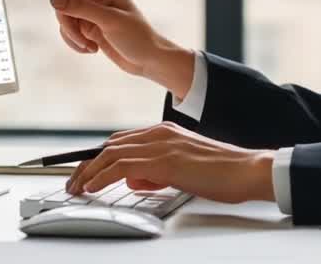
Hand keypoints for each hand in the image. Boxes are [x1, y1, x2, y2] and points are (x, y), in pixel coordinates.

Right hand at [17, 0, 195, 98]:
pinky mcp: (86, 26)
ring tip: (91, 46)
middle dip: (66, 21)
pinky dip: (73, 42)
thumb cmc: (138, 37)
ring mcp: (88, 10)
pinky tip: (92, 50)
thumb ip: (81, 8)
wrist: (148, 60)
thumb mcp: (110, 21)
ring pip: (61, 16)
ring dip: (71, 35)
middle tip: (86, 37)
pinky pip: (66, 30)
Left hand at [67, 122, 275, 204]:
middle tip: (74, 181)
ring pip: (111, 154)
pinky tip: (92, 187)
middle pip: (111, 145)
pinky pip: (121, 167)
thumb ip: (157, 172)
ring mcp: (161, 144)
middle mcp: (160, 133)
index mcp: (166, 132)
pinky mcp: (163, 161)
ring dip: (89, 172)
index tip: (85, 169)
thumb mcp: (183, 171)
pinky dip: (102, 177)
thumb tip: (135, 181)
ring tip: (76, 187)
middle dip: (88, 164)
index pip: (122, 141)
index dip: (100, 155)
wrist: (246, 170)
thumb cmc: (222, 173)